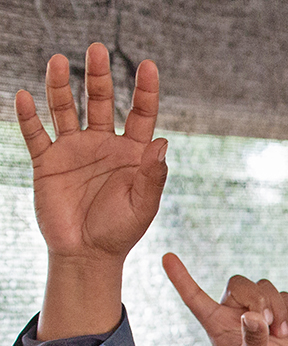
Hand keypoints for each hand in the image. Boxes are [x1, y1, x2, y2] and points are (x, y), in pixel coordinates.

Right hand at [17, 44, 167, 338]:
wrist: (86, 254)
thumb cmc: (120, 232)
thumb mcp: (143, 206)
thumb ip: (151, 175)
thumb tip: (163, 142)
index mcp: (132, 154)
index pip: (141, 114)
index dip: (145, 90)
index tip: (148, 65)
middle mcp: (102, 145)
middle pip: (101, 102)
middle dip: (100, 77)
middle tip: (98, 49)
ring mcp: (74, 150)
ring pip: (66, 110)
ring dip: (61, 86)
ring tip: (59, 61)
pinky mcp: (47, 162)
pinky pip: (35, 134)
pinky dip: (29, 116)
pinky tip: (25, 96)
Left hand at [163, 255, 287, 345]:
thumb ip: (253, 341)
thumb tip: (251, 316)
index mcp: (218, 326)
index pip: (195, 298)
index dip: (181, 278)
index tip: (167, 257)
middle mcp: (234, 314)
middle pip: (239, 283)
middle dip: (258, 299)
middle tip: (269, 324)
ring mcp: (258, 311)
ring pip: (266, 287)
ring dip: (280, 310)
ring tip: (283, 334)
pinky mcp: (280, 311)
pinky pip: (286, 296)